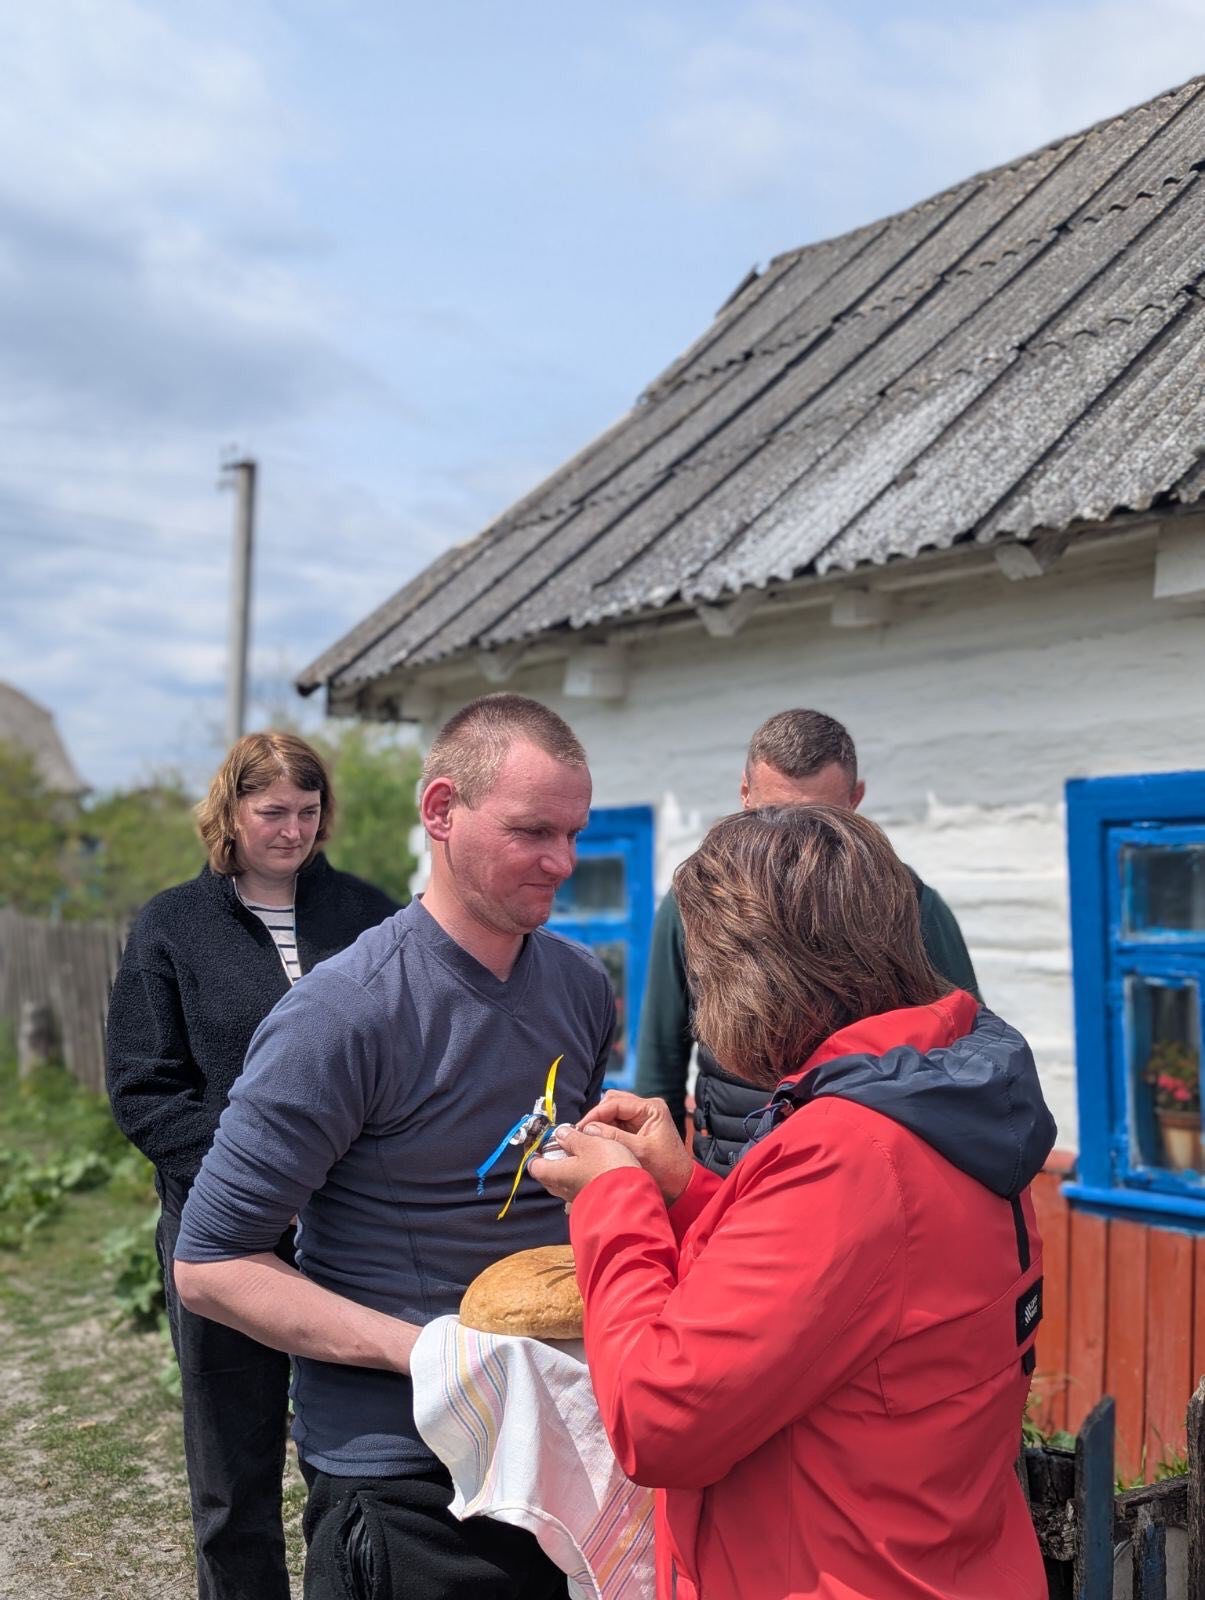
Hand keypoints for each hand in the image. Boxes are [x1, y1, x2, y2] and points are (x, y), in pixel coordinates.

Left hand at [528, 1124, 639, 1204]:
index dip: (535, 1154)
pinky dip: (583, 1179)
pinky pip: (581, 1189)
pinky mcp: (593, 1202)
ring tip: (581, 1156)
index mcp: (556, 1173)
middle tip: (561, 1146)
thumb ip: (572, 1138)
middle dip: (552, 1161)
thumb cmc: (607, 1167)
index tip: (540, 1143)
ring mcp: (577, 1199)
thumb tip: (559, 1134)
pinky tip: (593, 1172)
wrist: (631, 1198)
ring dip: (569, 1170)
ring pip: (565, 1184)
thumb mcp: (590, 1143)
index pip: (535, 1166)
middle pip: (549, 1176)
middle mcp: (563, 1190)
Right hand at [577, 1090, 694, 1205]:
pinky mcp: (636, 1129)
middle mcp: (646, 1108)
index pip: (615, 1102)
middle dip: (596, 1117)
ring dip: (599, 1123)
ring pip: (611, 1112)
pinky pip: (615, 1124)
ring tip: (588, 1138)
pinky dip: (604, 1130)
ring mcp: (641, 1118)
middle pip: (612, 1103)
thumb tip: (587, 1128)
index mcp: (651, 1108)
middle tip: (582, 1133)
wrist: (681, 1186)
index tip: (579, 1128)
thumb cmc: (667, 1169)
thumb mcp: (639, 1152)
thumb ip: (613, 1137)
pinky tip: (596, 1142)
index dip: (595, 1114)